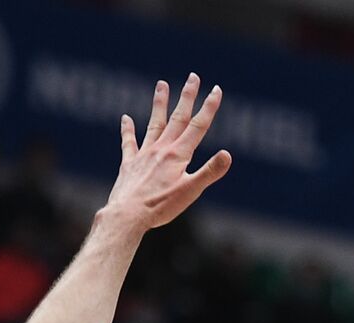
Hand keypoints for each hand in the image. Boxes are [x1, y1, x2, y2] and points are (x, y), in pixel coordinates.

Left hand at [102, 73, 231, 231]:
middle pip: (177, 118)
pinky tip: (126, 118)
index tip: (216, 90)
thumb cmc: (160, 207)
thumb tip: (227, 154)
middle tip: (193, 77)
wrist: (127, 215)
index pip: (198, 126)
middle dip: (187, 97)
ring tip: (161, 84)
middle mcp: (161, 149)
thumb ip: (209, 172)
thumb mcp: (191, 192)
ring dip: (159, 104)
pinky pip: (129, 143)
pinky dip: (128, 130)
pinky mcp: (129, 164)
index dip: (209, 107)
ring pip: (154, 124)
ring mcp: (144, 155)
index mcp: (178, 154)